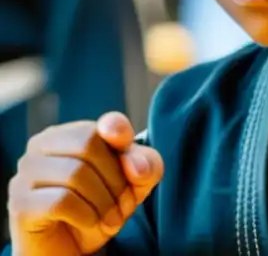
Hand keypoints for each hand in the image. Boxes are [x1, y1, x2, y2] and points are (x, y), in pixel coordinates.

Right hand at [8, 112, 162, 255]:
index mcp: (69, 133)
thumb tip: (136, 165)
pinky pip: (61, 200)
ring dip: (104, 202)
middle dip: (116, 180)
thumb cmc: (100, 207)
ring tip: (108, 218)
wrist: (70, 249)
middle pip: (89, 146)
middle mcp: (41, 147)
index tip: (135, 168)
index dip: (124, 144)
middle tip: (122, 205)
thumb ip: (146, 165)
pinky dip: (86, 215)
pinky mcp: (20, 203)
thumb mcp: (135, 183)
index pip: (102, 125)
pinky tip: (89, 223)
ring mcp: (26, 174)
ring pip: (75, 173)